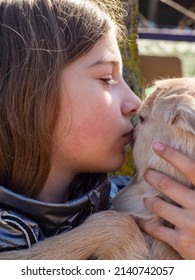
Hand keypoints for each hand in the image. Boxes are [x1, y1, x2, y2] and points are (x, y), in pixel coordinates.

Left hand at [137, 142, 194, 259]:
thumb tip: (189, 169)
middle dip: (153, 177)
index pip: (190, 168)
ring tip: (146, 199)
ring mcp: (190, 224)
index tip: (156, 146)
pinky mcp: (182, 242)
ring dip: (150, 200)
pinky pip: (157, 229)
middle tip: (147, 173)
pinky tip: (136, 220)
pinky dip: (144, 224)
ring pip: (159, 206)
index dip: (172, 155)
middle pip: (168, 185)